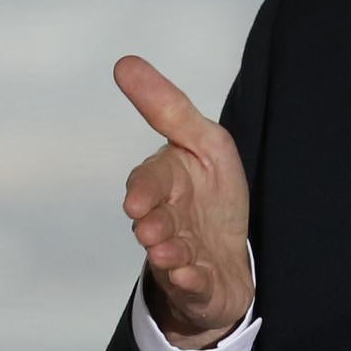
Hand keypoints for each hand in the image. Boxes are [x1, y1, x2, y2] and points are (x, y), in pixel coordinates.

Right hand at [115, 55, 252, 348]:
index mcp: (167, 187)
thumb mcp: (205, 143)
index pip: (150, 182)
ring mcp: (180, 257)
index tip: (137, 200)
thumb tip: (123, 62)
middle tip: (151, 228)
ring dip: (169, 255)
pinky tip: (191, 276)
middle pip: (154, 223)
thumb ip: (168, 108)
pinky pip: (192, 287)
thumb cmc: (212, 196)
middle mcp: (167, 223)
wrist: (227, 259)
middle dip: (153, 224)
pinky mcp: (198, 286)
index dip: (145, 190)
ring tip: (171, 254)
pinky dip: (190, 283)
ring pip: (170, 257)